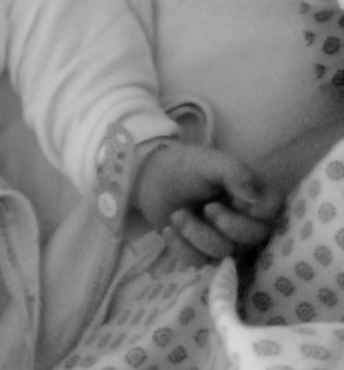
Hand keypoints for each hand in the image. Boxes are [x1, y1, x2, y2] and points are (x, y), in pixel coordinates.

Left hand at [133, 141, 283, 266]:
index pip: (275, 211)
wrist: (148, 179)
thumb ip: (235, 172)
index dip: (260, 213)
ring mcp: (223, 239)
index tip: (237, 201)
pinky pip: (200, 263)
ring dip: (197, 234)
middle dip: (228, 225)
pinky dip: (182, 246)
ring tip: (178, 214)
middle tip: (207, 207)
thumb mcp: (209, 162)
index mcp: (251, 194)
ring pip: (225, 253)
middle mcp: (244, 219)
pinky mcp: (202, 253)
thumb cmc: (184, 167)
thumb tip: (257, 197)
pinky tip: (169, 228)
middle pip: (254, 238)